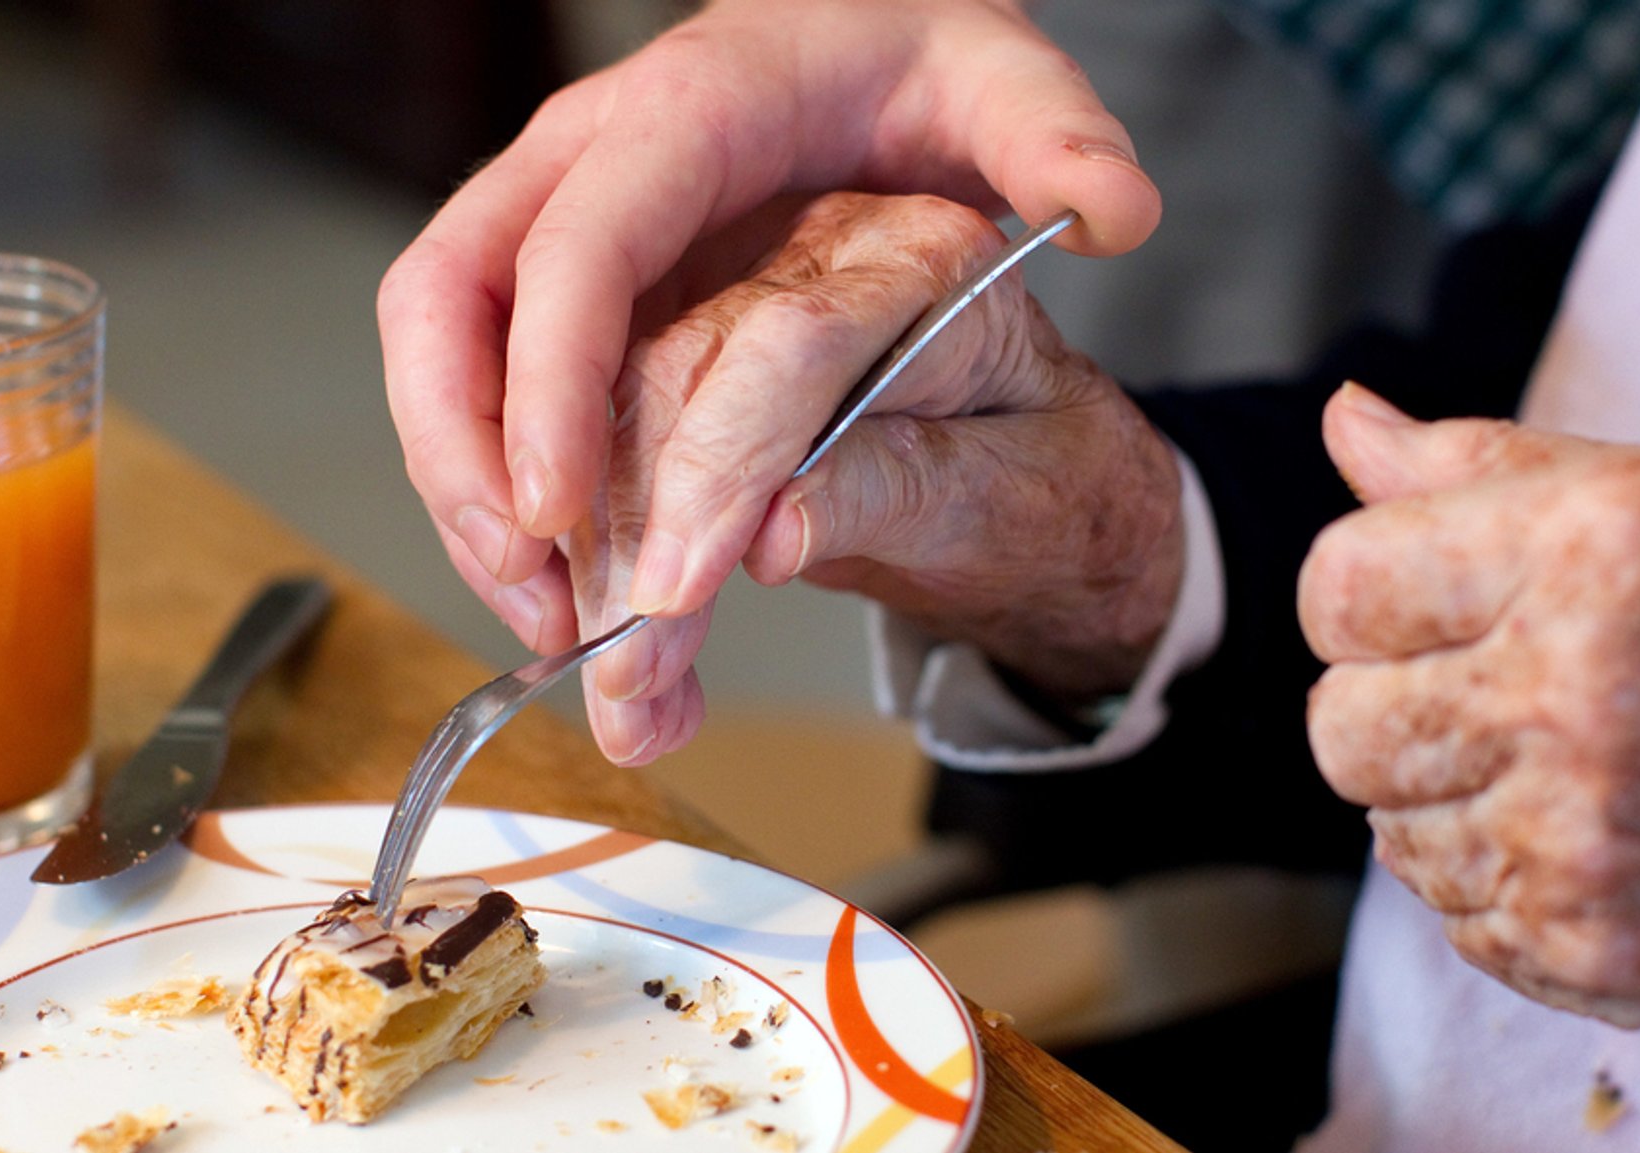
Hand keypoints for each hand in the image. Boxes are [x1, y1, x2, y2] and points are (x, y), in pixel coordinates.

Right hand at [379, 0, 1161, 662]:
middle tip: (534, 595)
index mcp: (687, 115)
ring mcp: (561, 216)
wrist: (861, 30)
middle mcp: (592, 158)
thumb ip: (1056, 141)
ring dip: (469, 491)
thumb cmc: (914, 58)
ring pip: (445, 351)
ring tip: (548, 623)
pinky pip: (486, 377)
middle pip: (451, 303)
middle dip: (464, 458)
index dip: (547, 384)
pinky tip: (565, 580)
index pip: (576, 249)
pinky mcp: (561, 275)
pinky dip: (504, 481)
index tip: (557, 509)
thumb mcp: (998, 80)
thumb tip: (1119, 212)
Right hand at [565, 192, 1182, 762]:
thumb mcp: (1015, 495)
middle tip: (630, 675)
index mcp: (924, 255)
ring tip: (628, 699)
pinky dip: (585, 559)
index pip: (787, 342)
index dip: (716, 468)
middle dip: (626, 538)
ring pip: (604, 413)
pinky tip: (612, 654)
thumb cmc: (1054, 481)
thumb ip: (903, 489)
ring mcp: (739, 291)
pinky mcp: (685, 352)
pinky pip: (592, 444)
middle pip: (667, 370)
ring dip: (589, 565)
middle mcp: (816, 249)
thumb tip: (774, 528)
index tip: (674, 593)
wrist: (1044, 484)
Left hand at [1298, 384, 1639, 1041]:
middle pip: (1338, 728)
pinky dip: (1510, 884)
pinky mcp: (1597, 948)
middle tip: (1505, 687)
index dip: (1371, 595)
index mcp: (1590, 549)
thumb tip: (1344, 421)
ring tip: (1579, 763)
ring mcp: (1583, 839)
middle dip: (1395, 704)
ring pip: (1388, 833)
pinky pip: (1458, 919)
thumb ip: (1483, 465)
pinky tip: (1610, 837)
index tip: (1434, 602)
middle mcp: (1576, 697)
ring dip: (1454, 800)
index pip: (1334, 589)